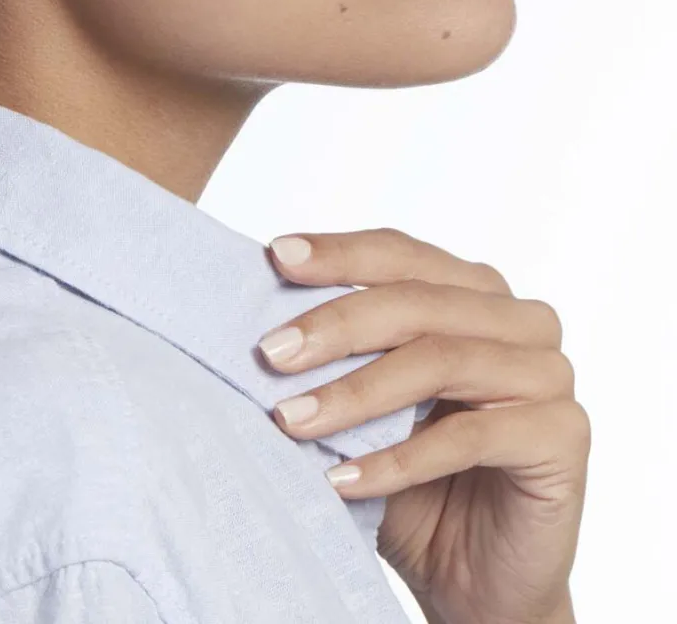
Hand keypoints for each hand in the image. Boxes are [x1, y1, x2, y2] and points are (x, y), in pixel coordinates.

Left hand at [259, 228, 589, 623]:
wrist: (472, 576)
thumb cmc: (413, 479)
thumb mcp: (366, 405)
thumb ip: (339, 357)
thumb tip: (267, 325)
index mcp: (471, 292)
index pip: (400, 256)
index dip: (338, 254)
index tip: (276, 257)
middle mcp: (517, 320)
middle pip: (418, 301)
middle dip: (336, 326)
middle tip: (272, 354)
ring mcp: (547, 373)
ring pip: (441, 361)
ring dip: (355, 393)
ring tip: (291, 420)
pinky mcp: (564, 435)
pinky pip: (468, 438)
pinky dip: (396, 460)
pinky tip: (341, 481)